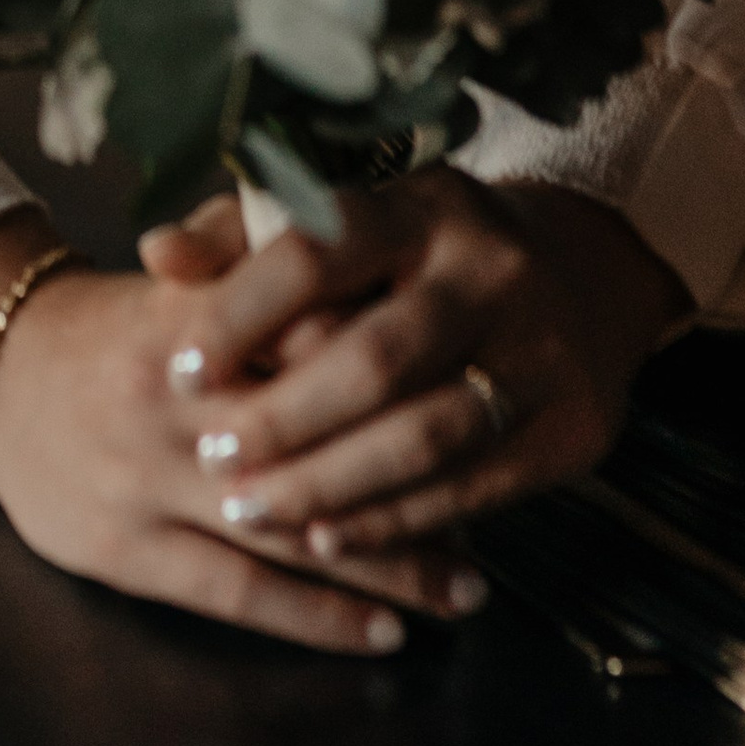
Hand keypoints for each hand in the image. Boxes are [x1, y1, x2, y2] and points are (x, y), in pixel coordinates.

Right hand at [0, 216, 485, 657]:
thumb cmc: (116, 326)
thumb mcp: (182, 281)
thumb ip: (265, 273)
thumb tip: (371, 270)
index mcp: (194, 324)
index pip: (312, 342)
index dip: (395, 373)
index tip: (473, 389)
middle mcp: (174, 404)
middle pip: (316, 444)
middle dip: (413, 478)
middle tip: (498, 499)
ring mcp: (150, 483)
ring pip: (290, 531)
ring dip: (387, 563)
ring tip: (467, 588)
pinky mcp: (130, 550)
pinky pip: (239, 593)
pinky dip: (316, 615)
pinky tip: (382, 630)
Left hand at [137, 170, 690, 563]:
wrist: (588, 275)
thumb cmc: (426, 252)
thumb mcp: (352, 219)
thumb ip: (248, 234)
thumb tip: (155, 253)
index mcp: (422, 206)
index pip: (318, 255)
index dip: (241, 314)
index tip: (180, 368)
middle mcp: (491, 272)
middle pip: (374, 360)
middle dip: (282, 419)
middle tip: (211, 460)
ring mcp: (543, 351)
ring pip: (425, 436)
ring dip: (330, 485)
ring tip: (253, 511)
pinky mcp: (574, 428)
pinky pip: (472, 489)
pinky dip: (393, 520)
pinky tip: (328, 539)